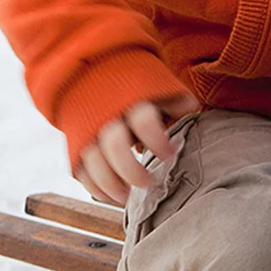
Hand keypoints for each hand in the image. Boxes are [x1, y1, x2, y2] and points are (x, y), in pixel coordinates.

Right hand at [75, 93, 200, 205]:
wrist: (93, 72)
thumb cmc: (135, 84)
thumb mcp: (157, 84)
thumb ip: (174, 101)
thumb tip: (193, 113)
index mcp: (132, 98)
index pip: (144, 121)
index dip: (157, 140)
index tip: (170, 155)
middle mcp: (108, 115)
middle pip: (115, 147)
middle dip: (131, 171)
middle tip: (149, 184)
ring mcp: (89, 130)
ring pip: (94, 163)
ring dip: (110, 185)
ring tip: (127, 198)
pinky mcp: (77, 144)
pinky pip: (81, 170)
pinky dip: (93, 187)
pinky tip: (110, 196)